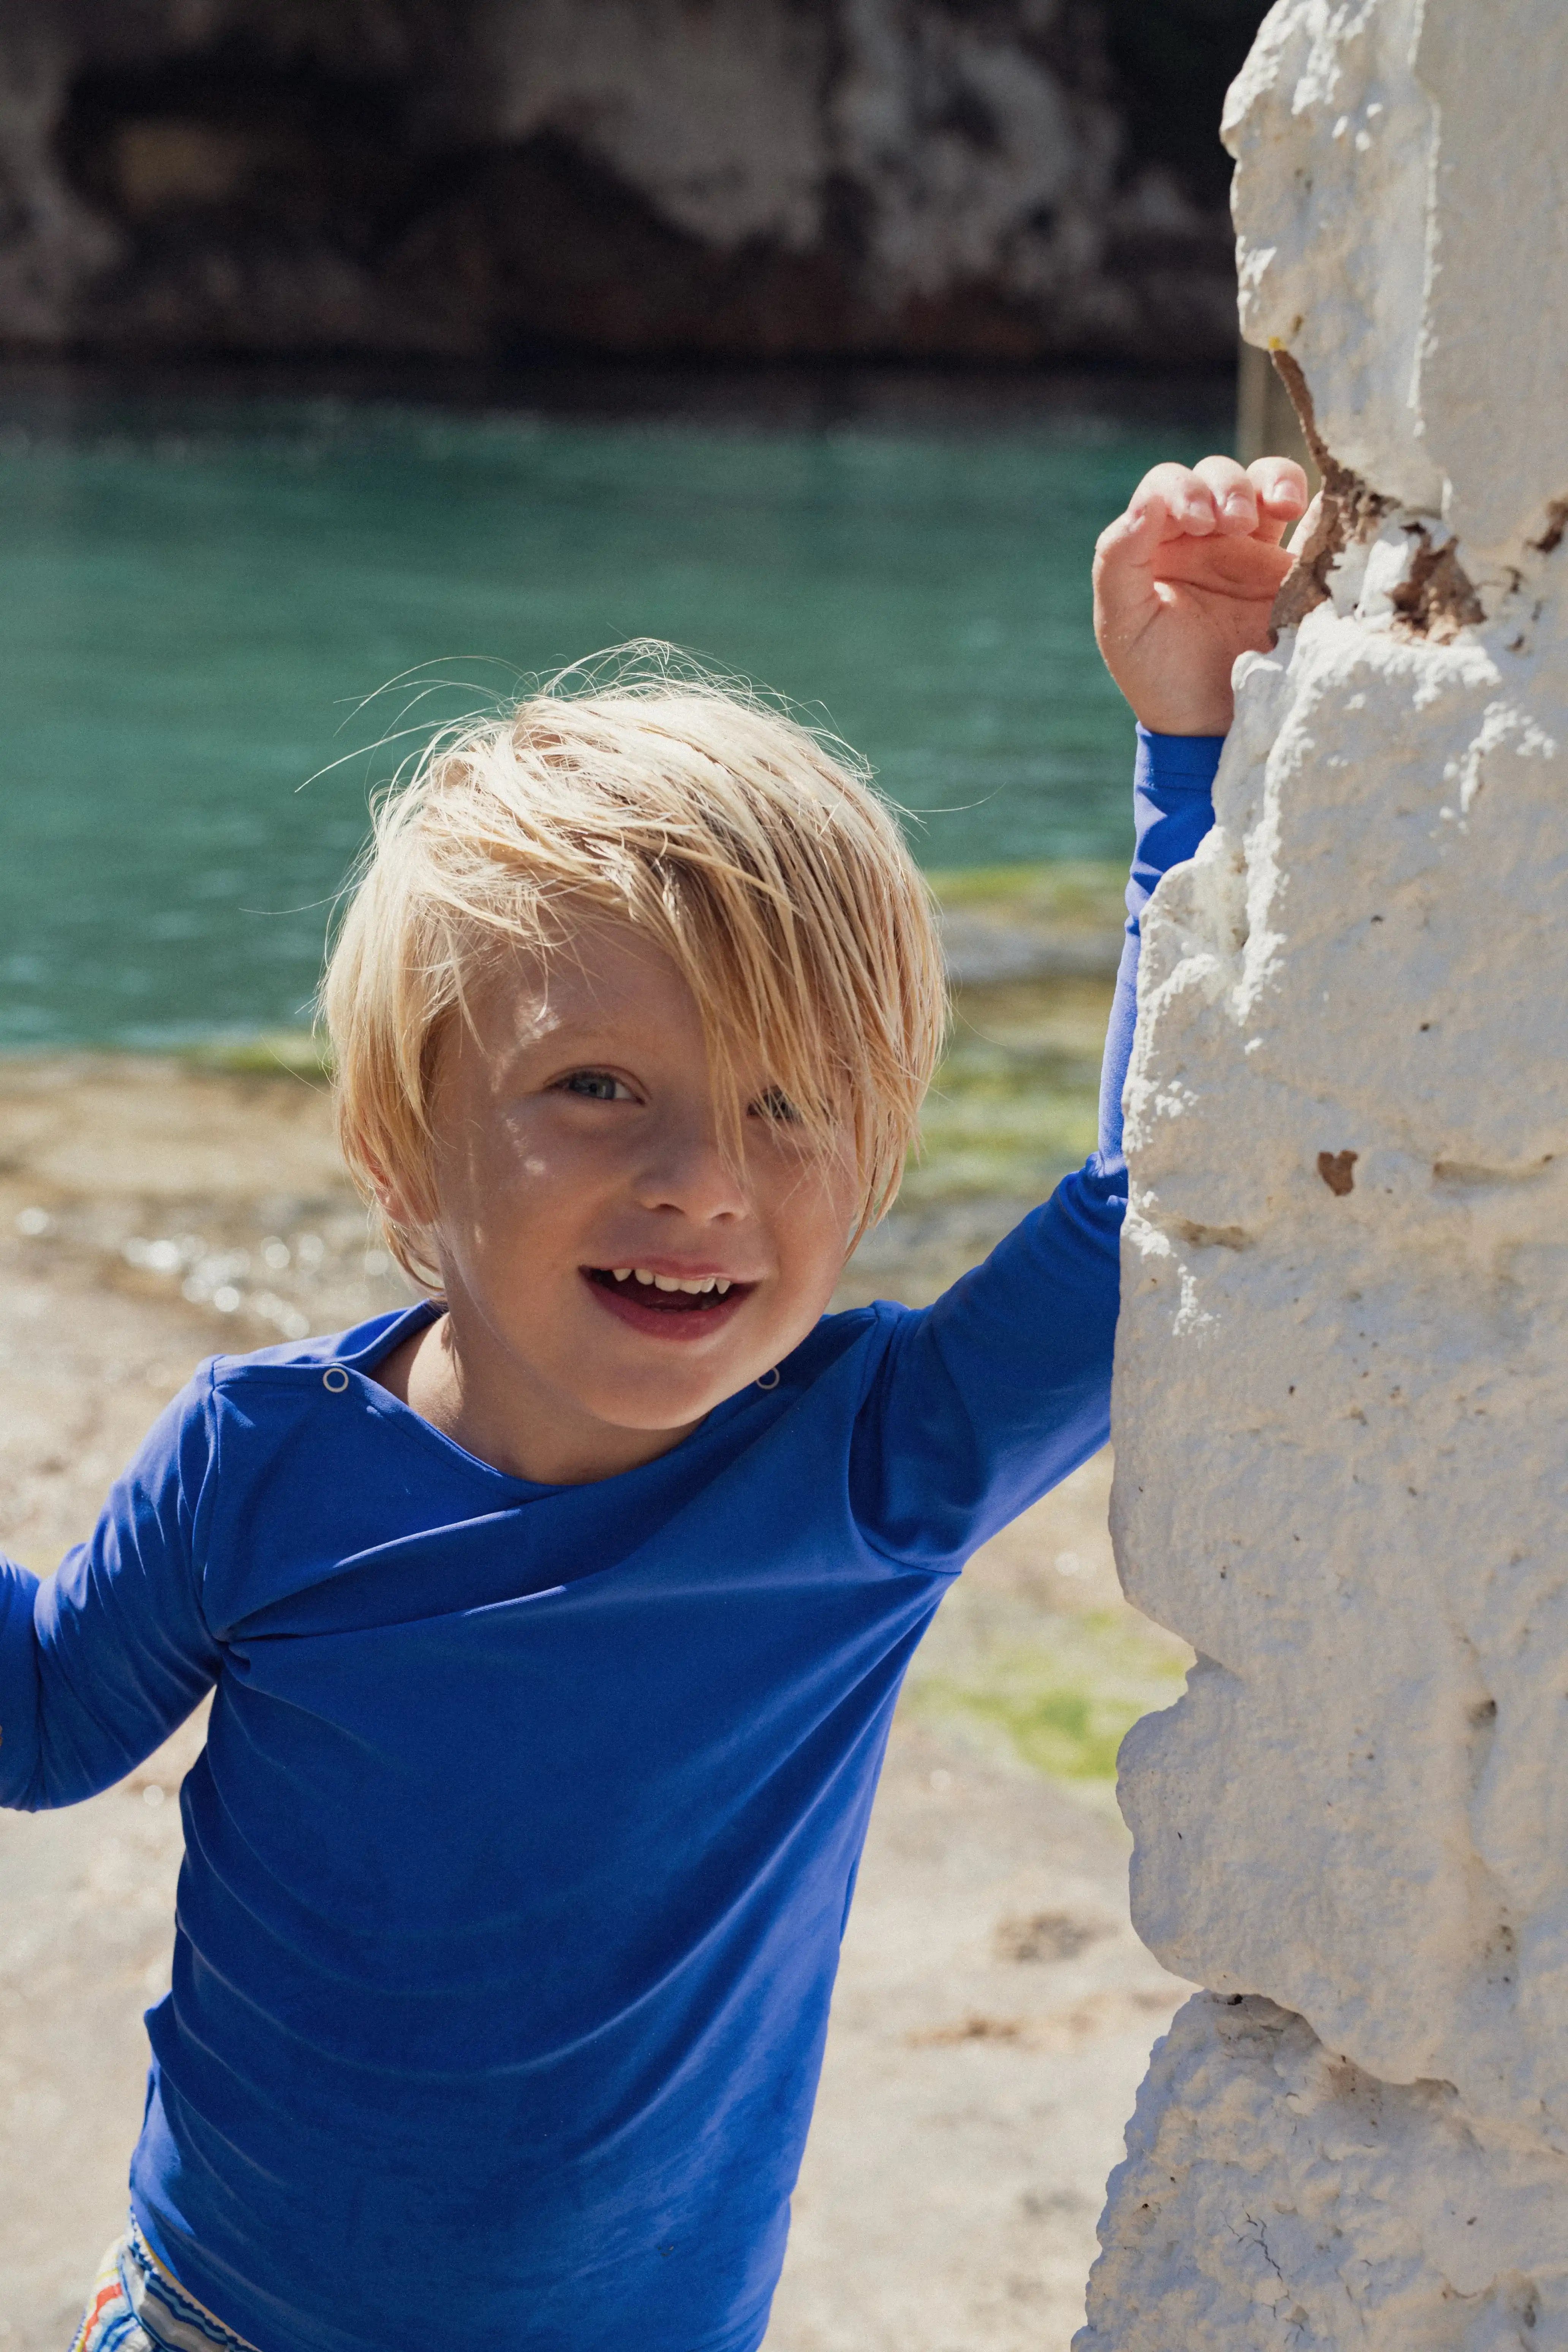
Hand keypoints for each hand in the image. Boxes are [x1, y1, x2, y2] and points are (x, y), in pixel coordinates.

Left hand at [1093, 455, 1310, 735]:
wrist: (1218, 726)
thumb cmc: (1162, 679)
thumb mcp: (1123, 626)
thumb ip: (1118, 562)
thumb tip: (1144, 504)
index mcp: (1155, 545)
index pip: (1164, 488)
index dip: (1181, 490)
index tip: (1198, 523)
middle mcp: (1202, 538)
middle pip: (1215, 476)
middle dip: (1225, 487)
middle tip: (1233, 522)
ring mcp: (1250, 549)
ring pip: (1261, 482)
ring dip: (1269, 482)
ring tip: (1274, 510)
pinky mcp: (1290, 568)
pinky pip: (1307, 518)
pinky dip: (1309, 499)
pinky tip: (1305, 508)